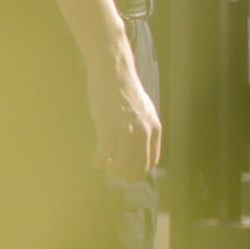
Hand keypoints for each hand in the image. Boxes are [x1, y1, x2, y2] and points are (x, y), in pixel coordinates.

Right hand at [94, 54, 163, 180]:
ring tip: (104, 164)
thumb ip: (145, 126)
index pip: (152, 160)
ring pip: (121, 165)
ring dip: (111, 168)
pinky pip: (103, 157)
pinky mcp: (108, 131)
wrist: (114, 73)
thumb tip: (140, 144)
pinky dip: (98, 163)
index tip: (131, 171)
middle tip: (118, 175)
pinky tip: (95, 162)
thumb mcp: (144, 110)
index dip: (141, 169)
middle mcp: (144, 133)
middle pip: (138, 166)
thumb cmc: (125, 90)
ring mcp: (126, 133)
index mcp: (155, 128)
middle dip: (128, 175)